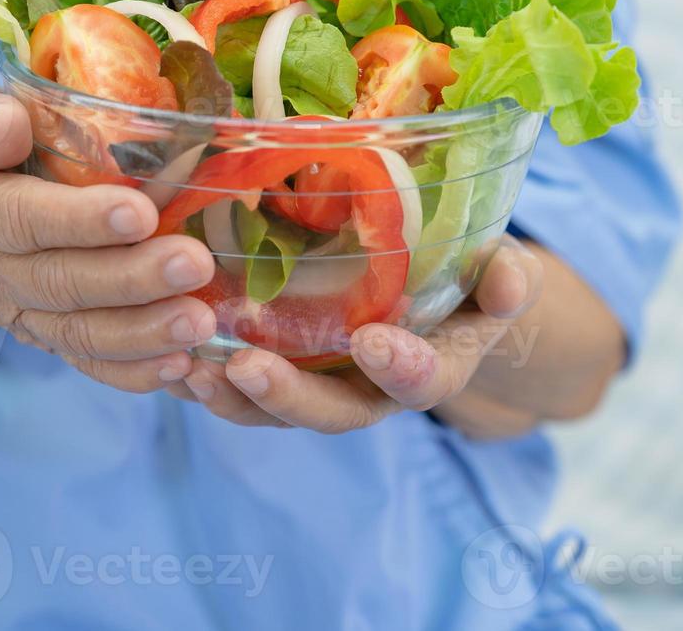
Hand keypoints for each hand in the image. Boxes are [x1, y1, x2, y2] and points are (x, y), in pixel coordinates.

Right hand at [0, 80, 217, 391]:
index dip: (80, 221)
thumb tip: (8, 128)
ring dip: (142, 332)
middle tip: (194, 265)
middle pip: (60, 283)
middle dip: (131, 279)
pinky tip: (180, 365)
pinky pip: (87, 361)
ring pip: (78, 332)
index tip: (141, 214)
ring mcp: (20, 310)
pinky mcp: (48, 335)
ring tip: (200, 322)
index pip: (22, 218)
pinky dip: (133, 371)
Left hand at [168, 237, 544, 431]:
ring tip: (191, 369)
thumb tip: (511, 281)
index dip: (402, 369)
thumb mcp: (500, 271)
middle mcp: (372, 390)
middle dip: (290, 398)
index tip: (375, 342)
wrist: (433, 292)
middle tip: (249, 369)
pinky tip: (171, 358)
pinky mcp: (282, 371)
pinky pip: (243, 391)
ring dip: (233, 396)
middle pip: (333, 413)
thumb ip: (508, 277)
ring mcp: (323, 386)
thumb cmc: (468, 276)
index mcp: (431, 366)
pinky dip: (208, 380)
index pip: (421, 381)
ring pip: (277, 411)